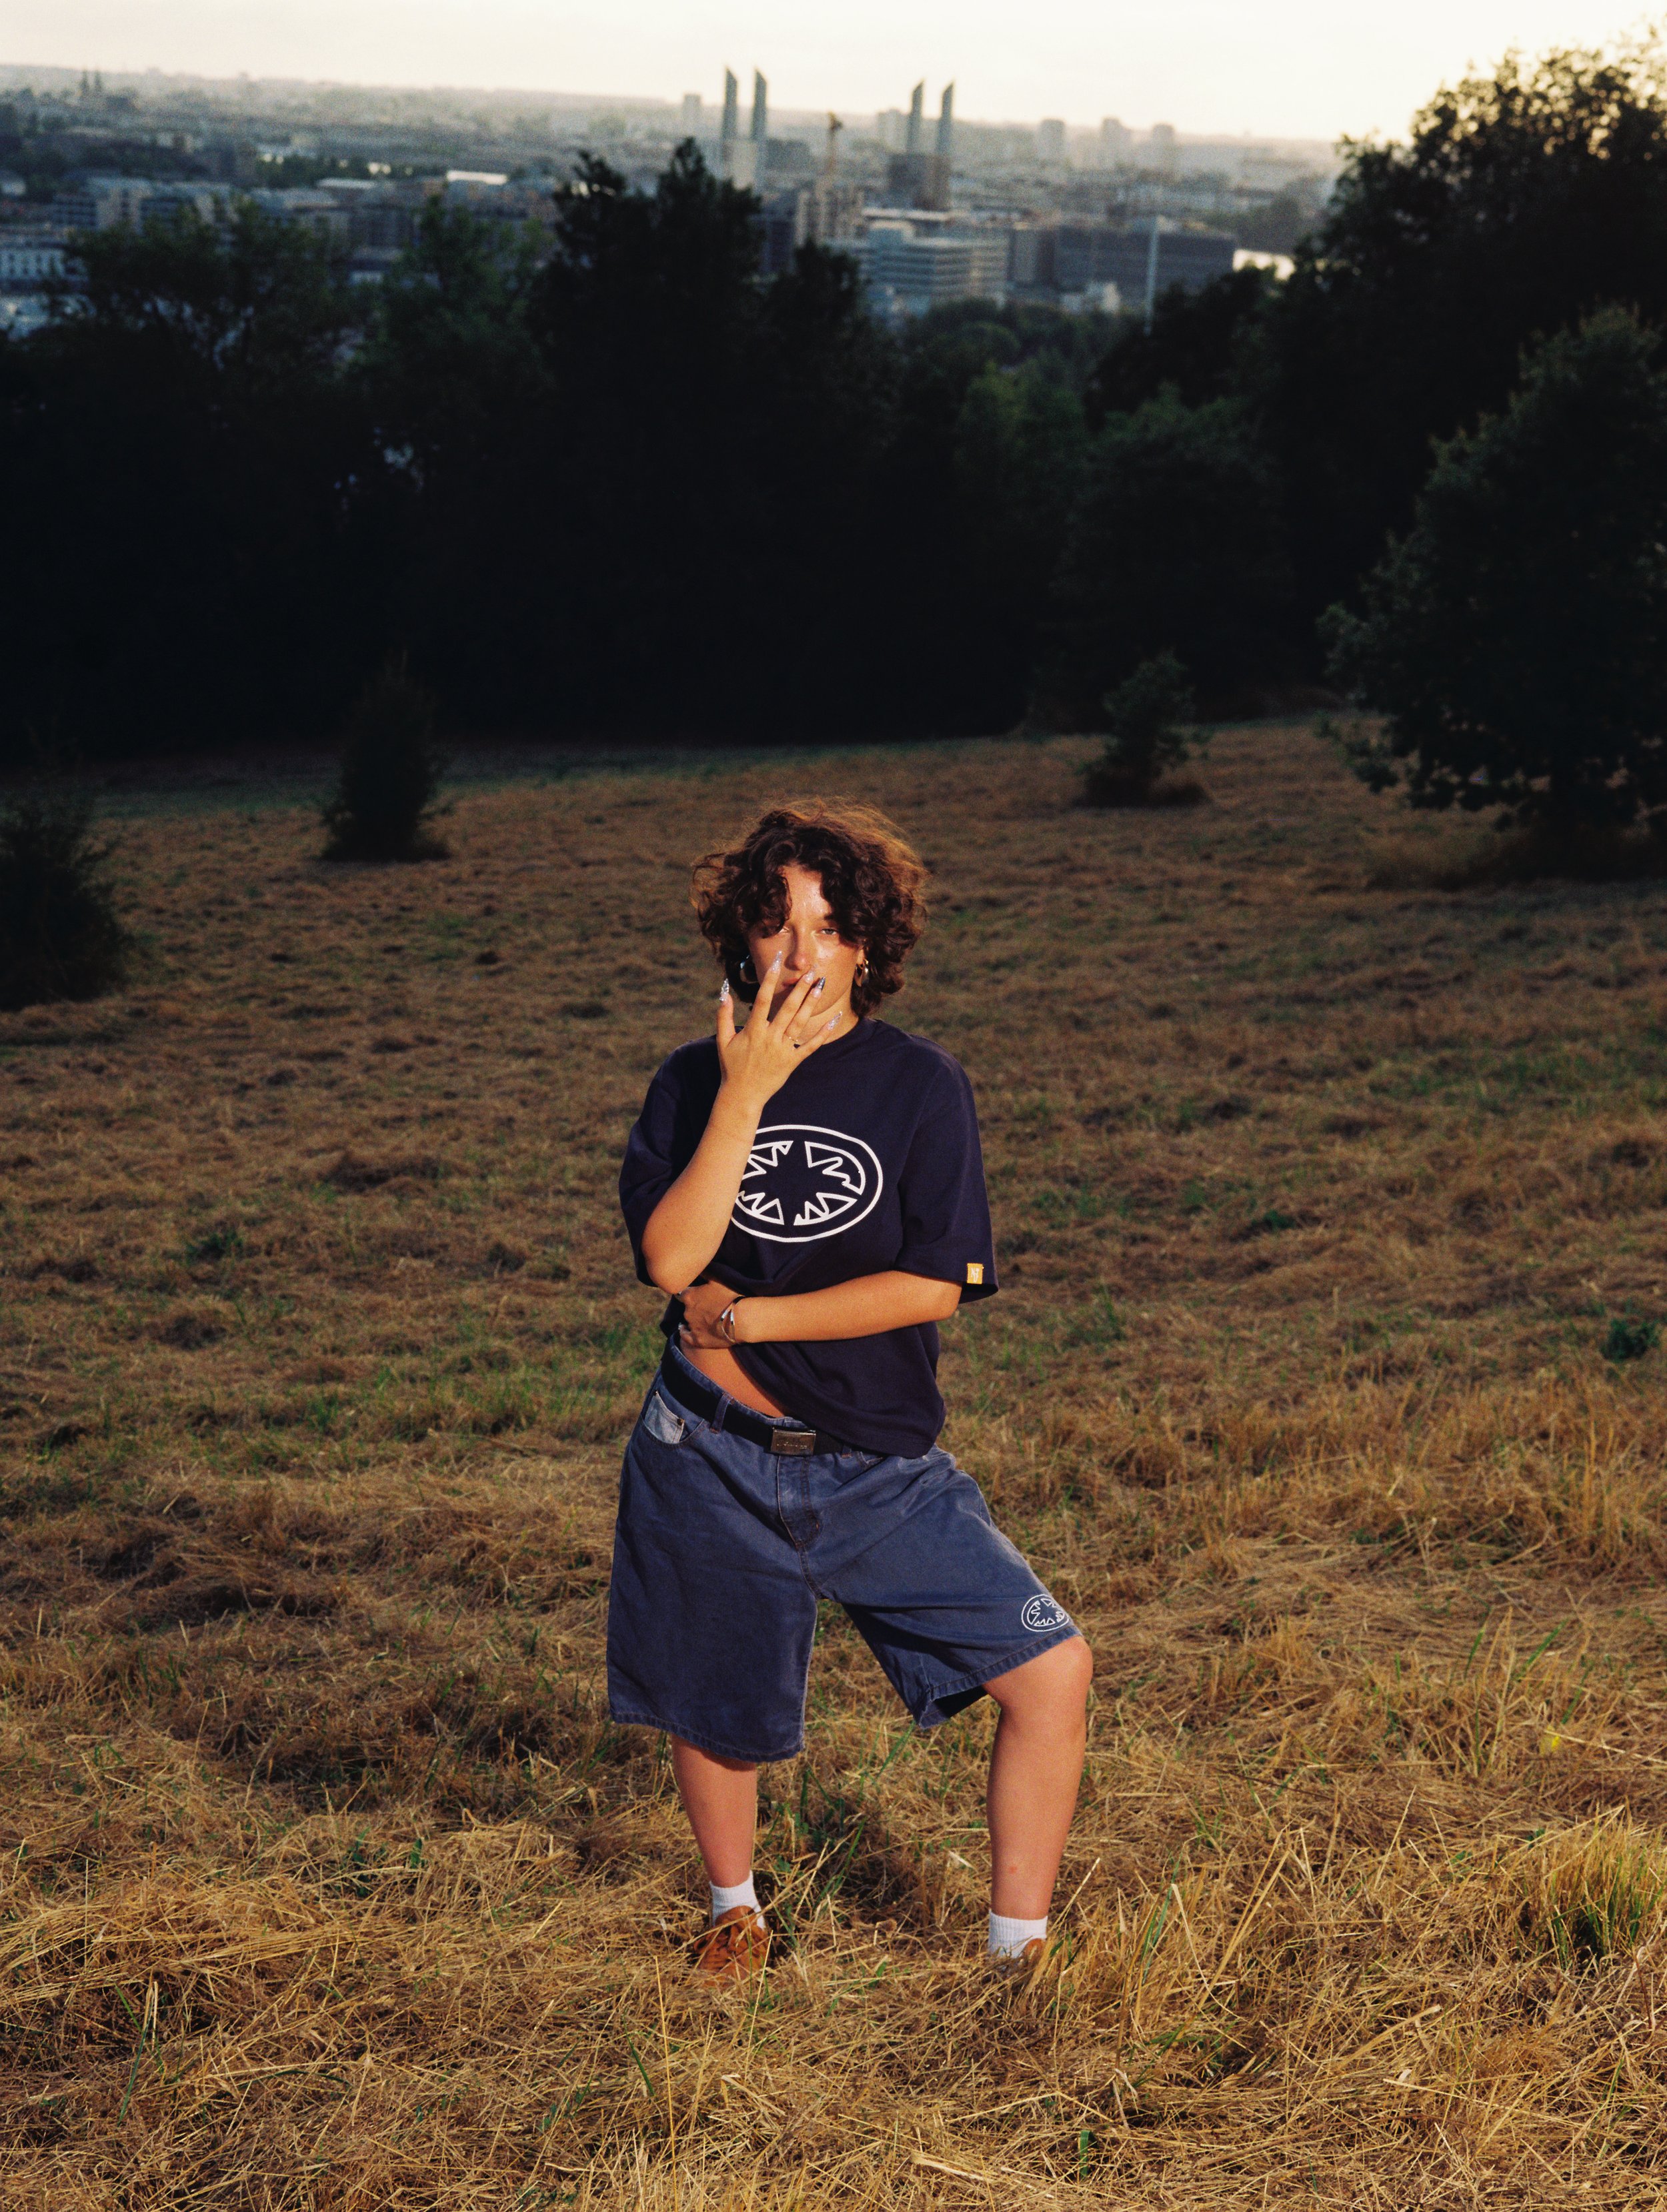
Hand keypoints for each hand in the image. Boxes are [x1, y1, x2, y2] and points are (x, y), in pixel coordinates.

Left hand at [679, 1278, 746, 1350]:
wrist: (742, 1319)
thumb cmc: (732, 1295)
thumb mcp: (718, 1278)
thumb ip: (705, 1271)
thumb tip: (697, 1265)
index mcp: (690, 1295)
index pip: (681, 1292)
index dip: (688, 1292)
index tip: (693, 1292)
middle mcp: (687, 1311)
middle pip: (686, 1307)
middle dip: (693, 1305)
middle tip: (705, 1304)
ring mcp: (692, 1326)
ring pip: (687, 1321)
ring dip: (693, 1318)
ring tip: (702, 1317)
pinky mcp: (698, 1340)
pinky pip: (686, 1336)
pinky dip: (684, 1332)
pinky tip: (683, 1329)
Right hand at [715, 951, 843, 1109]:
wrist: (742, 1095)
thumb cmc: (731, 1067)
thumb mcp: (722, 1041)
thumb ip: (723, 1016)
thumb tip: (723, 992)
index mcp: (752, 1031)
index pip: (762, 1000)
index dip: (770, 980)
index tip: (777, 963)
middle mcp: (769, 1038)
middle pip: (787, 1009)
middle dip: (799, 989)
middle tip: (810, 972)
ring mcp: (782, 1050)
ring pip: (799, 1023)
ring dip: (810, 1004)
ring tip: (820, 986)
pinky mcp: (792, 1062)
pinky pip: (810, 1046)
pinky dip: (823, 1033)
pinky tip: (834, 1019)